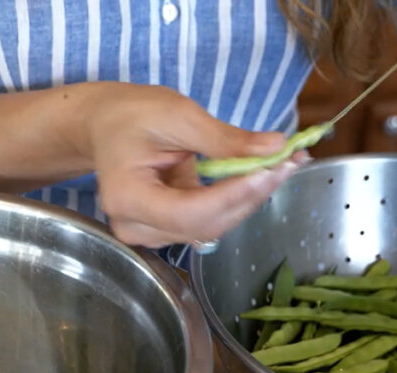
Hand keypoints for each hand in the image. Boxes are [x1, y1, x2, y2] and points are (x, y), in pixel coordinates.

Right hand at [83, 83, 302, 247]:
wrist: (105, 127)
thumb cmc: (131, 115)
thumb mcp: (176, 114)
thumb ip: (224, 138)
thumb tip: (275, 148)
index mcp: (127, 197)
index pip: (191, 211)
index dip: (236, 194)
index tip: (275, 167)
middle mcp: (135, 226)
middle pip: (206, 224)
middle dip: (252, 194)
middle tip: (291, 160)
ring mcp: (148, 234)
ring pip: (212, 227)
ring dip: (249, 198)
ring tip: (280, 165)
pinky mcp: (164, 231)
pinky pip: (208, 222)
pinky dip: (236, 200)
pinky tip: (257, 177)